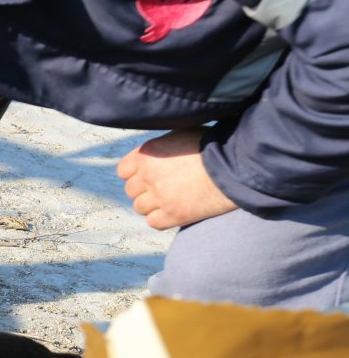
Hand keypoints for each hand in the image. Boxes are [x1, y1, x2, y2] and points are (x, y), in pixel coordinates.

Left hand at [116, 129, 237, 229]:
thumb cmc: (212, 145)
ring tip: (170, 199)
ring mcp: (159, 197)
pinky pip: (153, 222)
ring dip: (152, 205)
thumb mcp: (180, 135)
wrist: (235, 164)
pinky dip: (161, 219)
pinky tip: (174, 211)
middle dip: (144, 190)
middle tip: (163, 188)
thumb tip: (153, 152)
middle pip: (131, 190)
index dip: (135, 174)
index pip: (123, 171)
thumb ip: (160, 147)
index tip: (147, 175)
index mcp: (146, 154)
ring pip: (140, 208)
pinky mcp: (173, 215)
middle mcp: (147, 176)